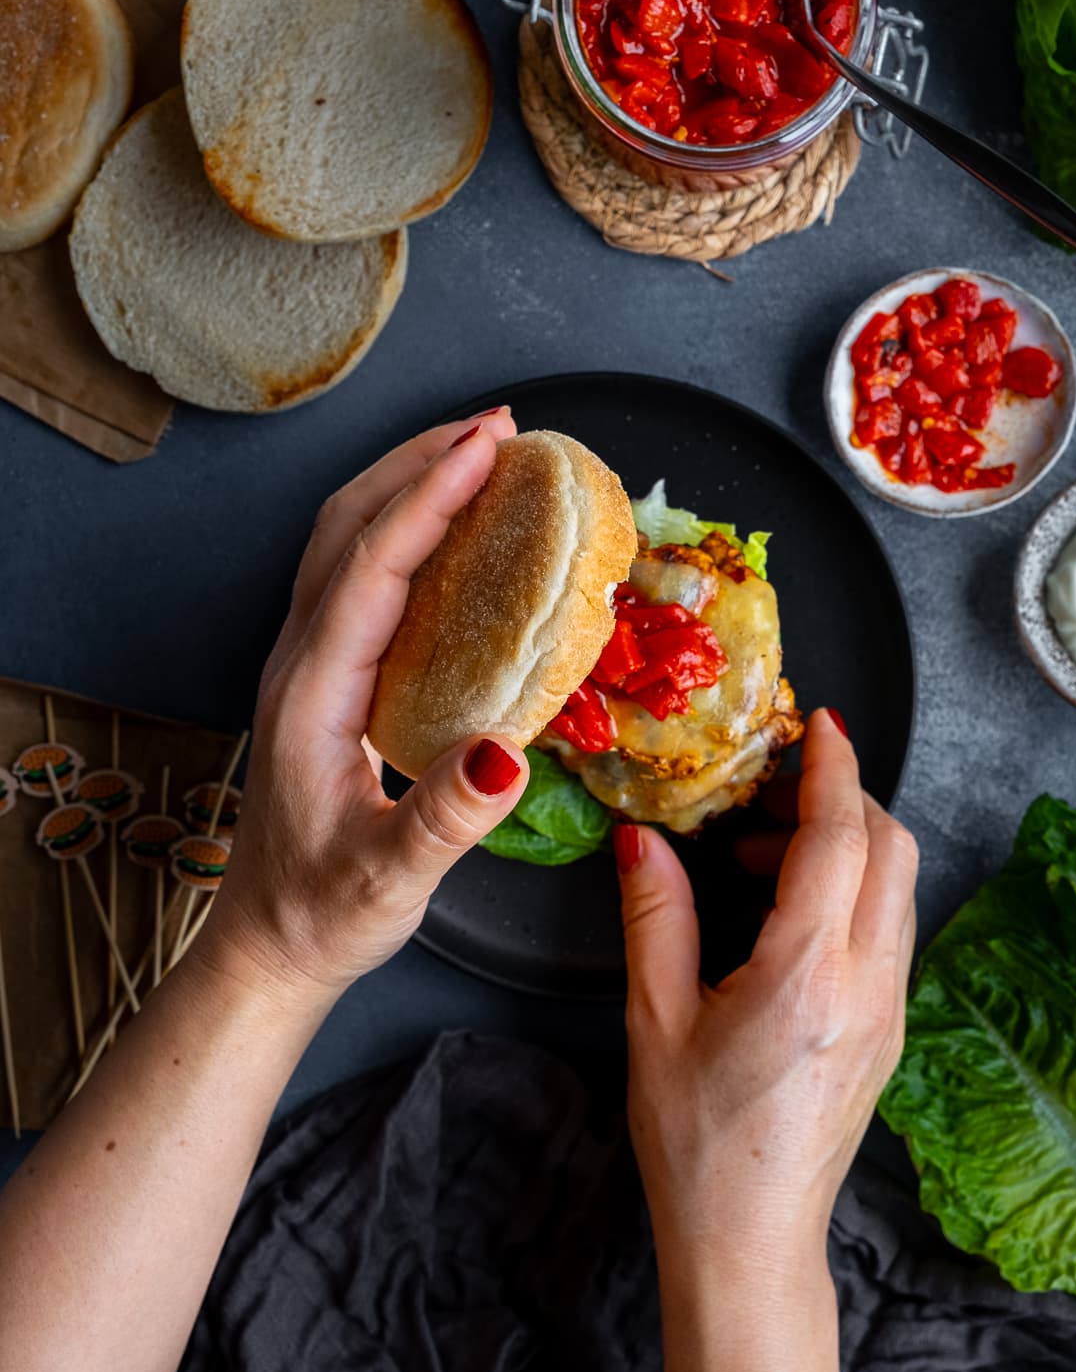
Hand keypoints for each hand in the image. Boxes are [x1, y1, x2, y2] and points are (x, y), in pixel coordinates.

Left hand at [195, 410, 529, 1015]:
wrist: (269, 942)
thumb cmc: (325, 912)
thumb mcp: (389, 877)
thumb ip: (445, 817)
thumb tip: (509, 750)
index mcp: (313, 693)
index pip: (369, 565)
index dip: (428, 498)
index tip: (487, 449)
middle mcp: (301, 661)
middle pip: (347, 525)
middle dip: (419, 462)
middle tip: (501, 428)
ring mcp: (309, 663)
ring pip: (347, 539)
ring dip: (408, 482)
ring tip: (482, 453)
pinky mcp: (329, 676)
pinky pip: (363, 573)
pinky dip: (408, 527)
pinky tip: (458, 531)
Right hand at [616, 709, 917, 1304]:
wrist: (750, 1241)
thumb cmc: (696, 1145)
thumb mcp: (656, 1020)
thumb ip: (655, 917)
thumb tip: (641, 840)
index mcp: (806, 976)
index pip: (839, 839)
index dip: (829, 769)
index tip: (818, 722)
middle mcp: (867, 986)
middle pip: (890, 849)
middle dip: (840, 797)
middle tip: (769, 790)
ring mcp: (889, 1010)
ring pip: (897, 888)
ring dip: (845, 846)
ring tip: (755, 859)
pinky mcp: (889, 1032)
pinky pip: (888, 931)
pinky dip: (850, 893)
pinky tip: (781, 914)